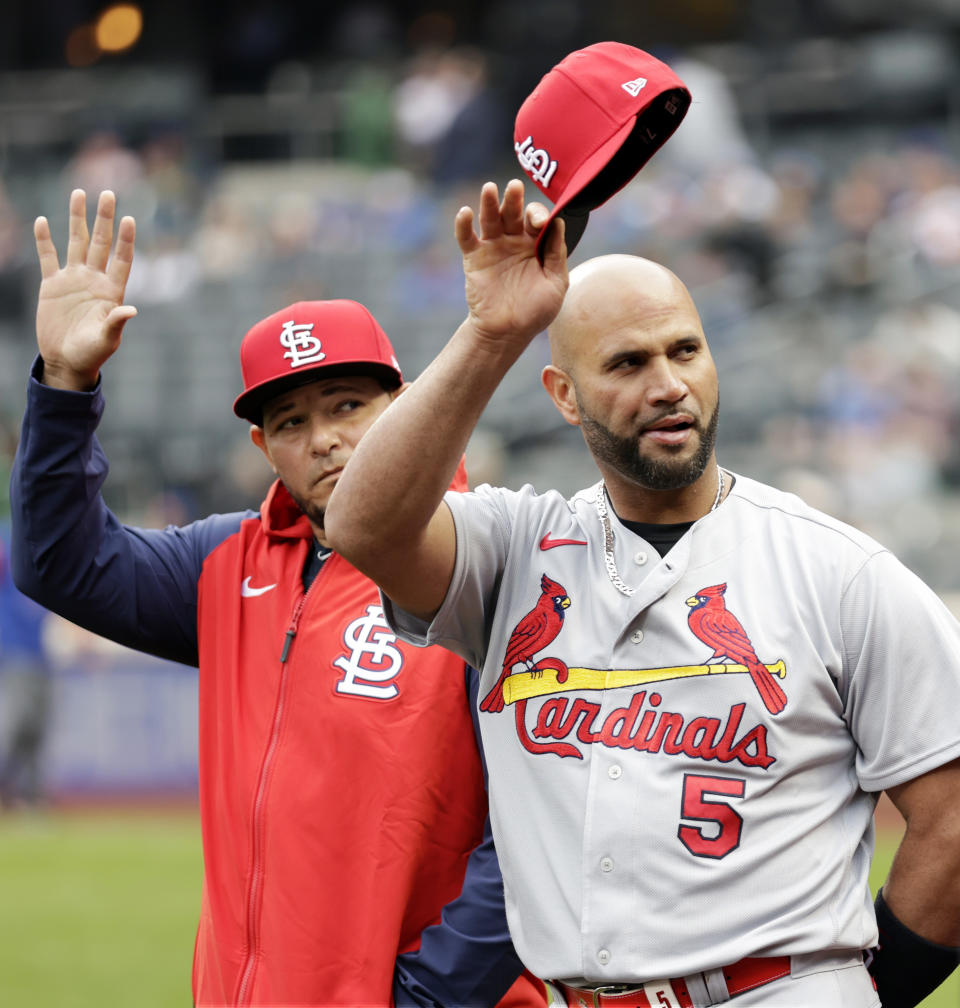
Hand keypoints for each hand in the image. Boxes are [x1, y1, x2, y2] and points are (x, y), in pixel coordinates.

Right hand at [34, 189, 136, 389]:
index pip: (122, 259)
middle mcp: (94, 280)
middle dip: (103, 218)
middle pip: (100, 243)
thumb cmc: (92, 354)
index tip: (129, 219)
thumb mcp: (106, 340)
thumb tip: (131, 310)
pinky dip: (45, 240)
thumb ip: (116, 323)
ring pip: (76, 242)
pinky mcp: (52, 285)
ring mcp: (73, 280)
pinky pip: (48, 257)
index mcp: (111, 291)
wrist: (67, 361)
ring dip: (77, 219)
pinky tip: (43, 221)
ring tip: (78, 193)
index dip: (126, 240)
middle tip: (108, 193)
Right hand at [455, 179, 567, 351]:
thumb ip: (557, 254)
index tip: (539, 222)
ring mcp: (494, 247)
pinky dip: (463, 224)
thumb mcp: (556, 284)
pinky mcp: (474, 258)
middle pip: (514, 213)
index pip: (537, 220)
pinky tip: (465, 213)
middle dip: (514, 199)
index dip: (538, 215)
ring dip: (490, 202)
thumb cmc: (535, 312)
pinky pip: (467, 237)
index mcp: (536, 245)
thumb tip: (559, 223)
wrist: (507, 333)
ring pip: (491, 218)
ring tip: (490, 188)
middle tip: (515, 187)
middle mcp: (514, 241)